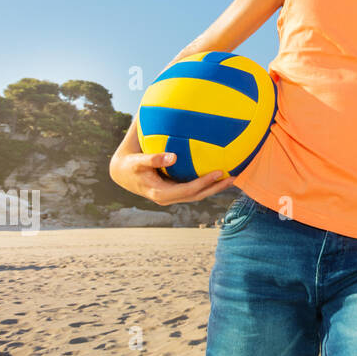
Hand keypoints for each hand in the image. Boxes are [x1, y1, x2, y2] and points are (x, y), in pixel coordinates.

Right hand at [109, 149, 236, 205]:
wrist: (122, 173)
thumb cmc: (130, 165)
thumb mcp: (138, 162)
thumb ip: (153, 159)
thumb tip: (172, 157)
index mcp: (160, 194)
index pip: (188, 191)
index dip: (204, 183)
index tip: (219, 172)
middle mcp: (169, 198)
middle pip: (197, 196)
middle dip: (216, 188)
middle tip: (234, 177)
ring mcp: (173, 196)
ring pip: (198, 195)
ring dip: (215, 187)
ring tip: (233, 177)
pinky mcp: (175, 191)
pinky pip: (194, 189)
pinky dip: (207, 184)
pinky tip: (219, 174)